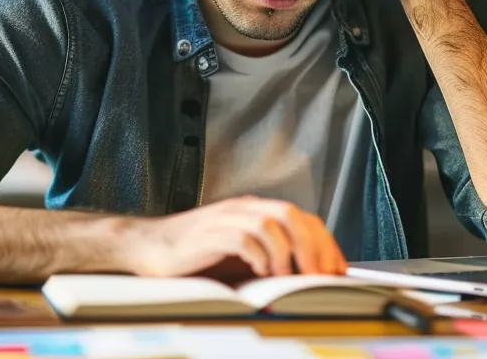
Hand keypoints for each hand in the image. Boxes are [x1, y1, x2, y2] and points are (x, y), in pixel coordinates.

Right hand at [119, 196, 345, 277]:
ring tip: (285, 279)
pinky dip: (258, 257)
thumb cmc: (198, 256)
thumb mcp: (242, 254)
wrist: (150, 248)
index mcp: (255, 210)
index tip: (336, 271)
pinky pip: (243, 239)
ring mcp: (225, 218)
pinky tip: (259, 274)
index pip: (302, 218)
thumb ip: (270, 256)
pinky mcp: (209, 234)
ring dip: (285, 254)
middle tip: (318, 278)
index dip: (325, 243)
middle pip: (291, 216)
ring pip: (271, 224)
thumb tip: (309, 277)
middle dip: (312, 249)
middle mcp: (243, 208)